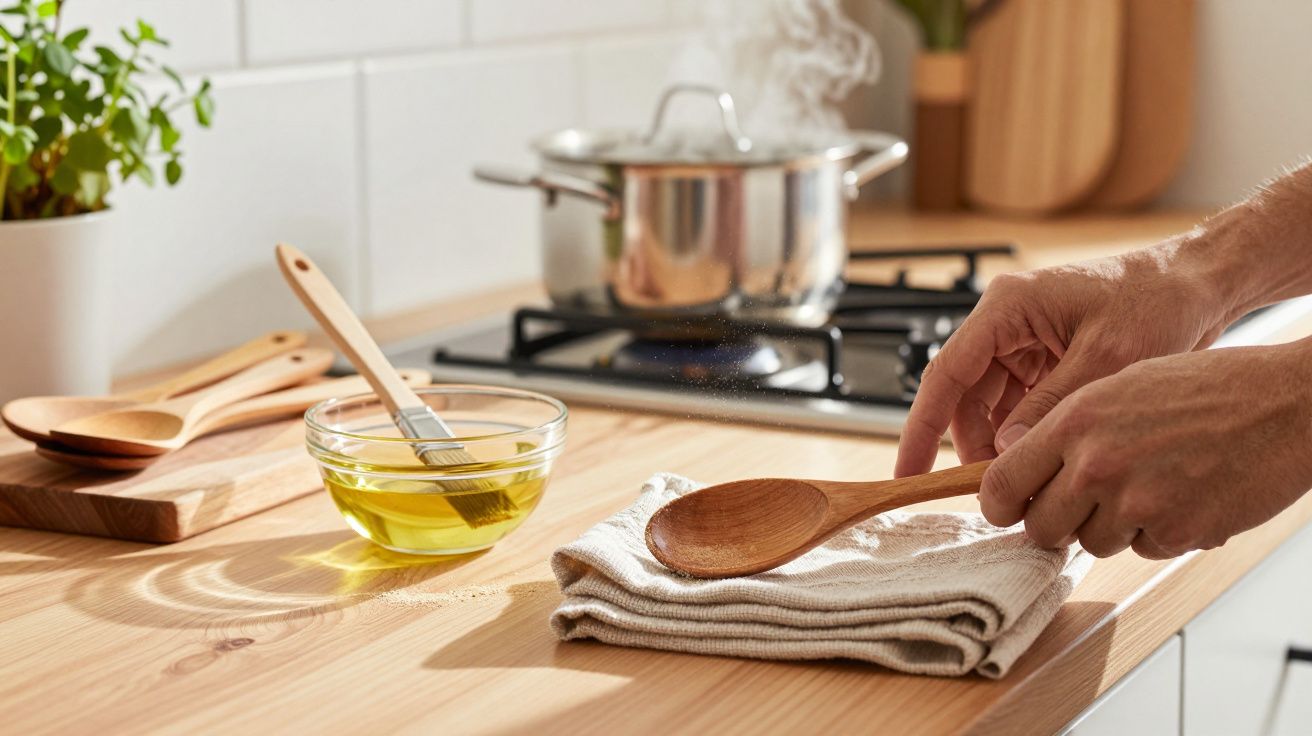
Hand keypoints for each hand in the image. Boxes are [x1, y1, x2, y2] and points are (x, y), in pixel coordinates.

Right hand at [895, 242, 1232, 478]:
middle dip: (974, 445)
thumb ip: (1050, 406)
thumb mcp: (1105, 359)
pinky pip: (1015, 405)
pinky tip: (1040, 459)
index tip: (909, 472)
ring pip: (988, 406)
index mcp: (1007, 307)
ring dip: (1000, 444)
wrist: (1199, 285)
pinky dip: (1023, 435)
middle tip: (992, 491)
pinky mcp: (1042, 359)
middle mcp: (1005, 321)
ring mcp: (1022, 340)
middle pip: (964, 396)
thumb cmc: (1157, 302)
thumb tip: (1008, 453)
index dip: (921, 427)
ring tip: (1025, 481)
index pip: (946, 373)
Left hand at [978, 343, 1311, 558]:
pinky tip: (1183, 495)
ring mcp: (1137, 502)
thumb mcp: (1120, 386)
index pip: (1003, 482)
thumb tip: (1023, 468)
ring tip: (1149, 485)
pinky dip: (1157, 533)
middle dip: (1055, 524)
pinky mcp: (1176, 532)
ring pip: (1091, 543)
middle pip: (1041, 527)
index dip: (999, 504)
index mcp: (1076, 421)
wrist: (1285, 404)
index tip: (1005, 509)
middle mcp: (1097, 463)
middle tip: (1082, 505)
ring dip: (1111, 527)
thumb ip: (1068, 429)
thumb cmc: (1207, 388)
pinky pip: (1142, 550)